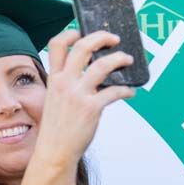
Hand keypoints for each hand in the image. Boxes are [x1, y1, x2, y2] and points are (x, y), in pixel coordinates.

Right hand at [32, 30, 136, 168]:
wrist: (54, 152)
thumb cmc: (56, 130)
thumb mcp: (55, 101)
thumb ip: (68, 86)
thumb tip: (91, 76)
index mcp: (54, 79)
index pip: (57, 45)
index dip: (70, 33)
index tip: (81, 31)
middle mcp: (64, 83)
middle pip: (83, 47)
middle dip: (101, 38)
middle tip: (113, 39)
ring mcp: (78, 94)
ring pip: (102, 65)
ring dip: (119, 59)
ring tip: (127, 60)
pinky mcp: (92, 108)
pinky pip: (115, 91)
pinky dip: (126, 90)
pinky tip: (129, 92)